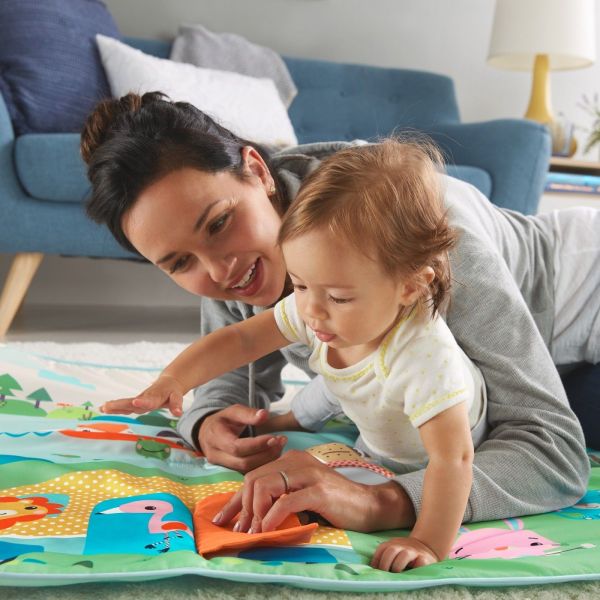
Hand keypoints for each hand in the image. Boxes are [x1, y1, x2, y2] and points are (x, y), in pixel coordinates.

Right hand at [100, 374, 183, 416]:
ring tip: (102, 408)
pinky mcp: (135, 402)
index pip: (148, 401)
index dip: (142, 402)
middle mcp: (144, 398)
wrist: (168, 383)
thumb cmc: (172, 391)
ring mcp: (139, 400)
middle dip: (120, 405)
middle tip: (107, 406)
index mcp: (155, 398)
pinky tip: (102, 409)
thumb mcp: (177, 397)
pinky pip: (125, 405)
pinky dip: (114, 407)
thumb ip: (177, 405)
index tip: (135, 402)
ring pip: (126, 404)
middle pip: (131, 402)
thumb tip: (178, 413)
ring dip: (114, 406)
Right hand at [198, 405, 286, 472]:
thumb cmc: (223, 421)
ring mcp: (222, 467)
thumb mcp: (233, 411)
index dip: (257, 445)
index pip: (236, 447)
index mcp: (215, 438)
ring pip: (246, 470)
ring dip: (266, 460)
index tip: (274, 437)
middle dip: (265, 453)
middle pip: (243, 462)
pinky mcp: (229, 473)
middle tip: (281, 441)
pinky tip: (273, 453)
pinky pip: (248, 473)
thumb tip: (265, 414)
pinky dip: (263, 465)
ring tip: (280, 445)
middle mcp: (216, 455)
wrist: (208, 433)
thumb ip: (248, 413)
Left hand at [212, 449, 415, 533]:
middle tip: (240, 530)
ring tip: (253, 531)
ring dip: (254, 512)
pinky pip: (285, 501)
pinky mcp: (318, 490)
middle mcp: (297, 461)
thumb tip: (251, 515)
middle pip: (254, 479)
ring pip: (265, 486)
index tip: (223, 518)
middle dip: (242, 506)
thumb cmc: (335, 503)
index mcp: (292, 460)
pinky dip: (271, 517)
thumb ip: (281, 495)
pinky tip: (267, 530)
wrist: (369, 505)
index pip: (254, 475)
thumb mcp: (303, 494)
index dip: (236, 499)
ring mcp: (308, 473)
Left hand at [370, 536, 438, 571]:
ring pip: (404, 555)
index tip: (374, 569)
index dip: (376, 559)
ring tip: (396, 574)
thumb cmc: (406, 554)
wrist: (426, 547)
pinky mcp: (425, 559)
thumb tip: (372, 569)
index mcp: (393, 543)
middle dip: (385, 563)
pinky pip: (420, 562)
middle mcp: (403, 545)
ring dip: (398, 566)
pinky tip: (411, 573)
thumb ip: (385, 556)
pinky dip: (414, 568)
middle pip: (391, 550)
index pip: (382, 548)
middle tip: (384, 574)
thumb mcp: (395, 551)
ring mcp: (414, 551)